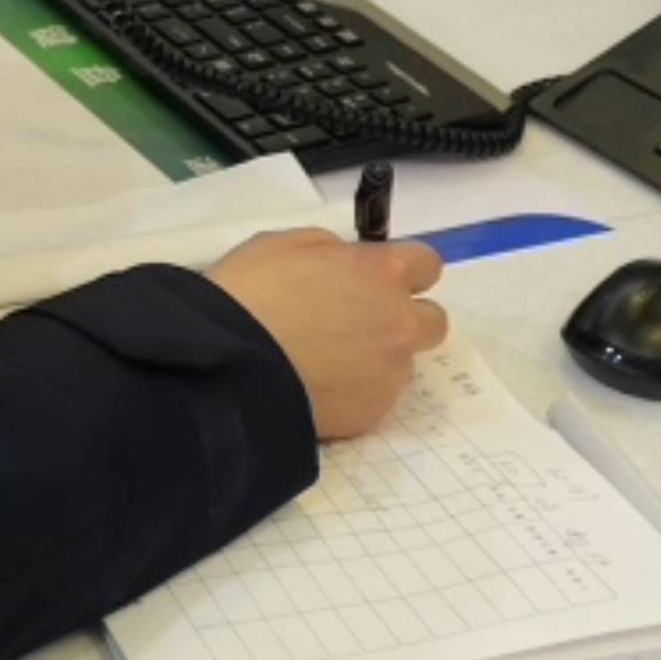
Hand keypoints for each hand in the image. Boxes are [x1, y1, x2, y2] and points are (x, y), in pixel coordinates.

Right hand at [200, 228, 448, 439]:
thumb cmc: (249, 294)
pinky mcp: (373, 414)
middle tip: (360, 323)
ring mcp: (390, 373)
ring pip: (400, 362)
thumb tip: (347, 263)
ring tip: (324, 363)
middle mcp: (399, 323)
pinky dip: (355, 392)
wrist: (228, 367)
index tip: (377, 278)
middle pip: (432, 320)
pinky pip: (375, 397)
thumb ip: (332, 251)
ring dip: (376, 358)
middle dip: (404, 318)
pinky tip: (317, 388)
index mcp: (382, 273)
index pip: (428, 264)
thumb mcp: (283, 245)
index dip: (403, 271)